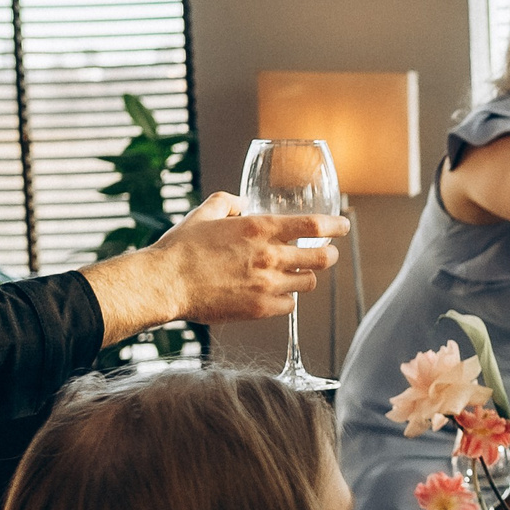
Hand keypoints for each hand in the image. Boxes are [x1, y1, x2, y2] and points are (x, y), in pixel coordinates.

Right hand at [82, 191, 347, 343]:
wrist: (165, 284)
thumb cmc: (181, 249)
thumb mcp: (204, 213)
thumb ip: (228, 202)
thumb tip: (241, 202)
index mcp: (260, 229)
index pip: (314, 226)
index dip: (335, 226)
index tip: (343, 226)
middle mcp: (270, 256)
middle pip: (321, 258)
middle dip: (328, 255)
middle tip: (327, 253)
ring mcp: (267, 285)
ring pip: (308, 283)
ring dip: (306, 276)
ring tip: (299, 273)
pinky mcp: (260, 308)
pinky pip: (289, 305)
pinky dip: (287, 298)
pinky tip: (278, 293)